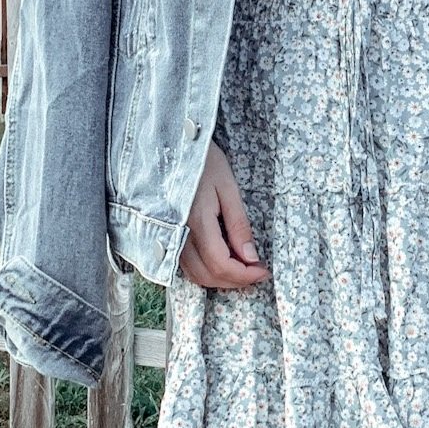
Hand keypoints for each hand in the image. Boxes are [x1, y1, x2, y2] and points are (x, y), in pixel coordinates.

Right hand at [178, 140, 270, 289]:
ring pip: (195, 275)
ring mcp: (169, 237)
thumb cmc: (202, 162)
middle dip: (235, 281)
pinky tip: (223, 259)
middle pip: (207, 276)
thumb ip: (238, 225)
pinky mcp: (166, 235)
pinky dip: (206, 270)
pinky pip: (185, 265)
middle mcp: (179, 234)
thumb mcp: (228, 188)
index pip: (221, 265)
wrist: (170, 146)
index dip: (244, 275)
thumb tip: (251, 258)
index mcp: (197, 222)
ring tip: (243, 268)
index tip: (263, 271)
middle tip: (256, 273)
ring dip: (220, 279)